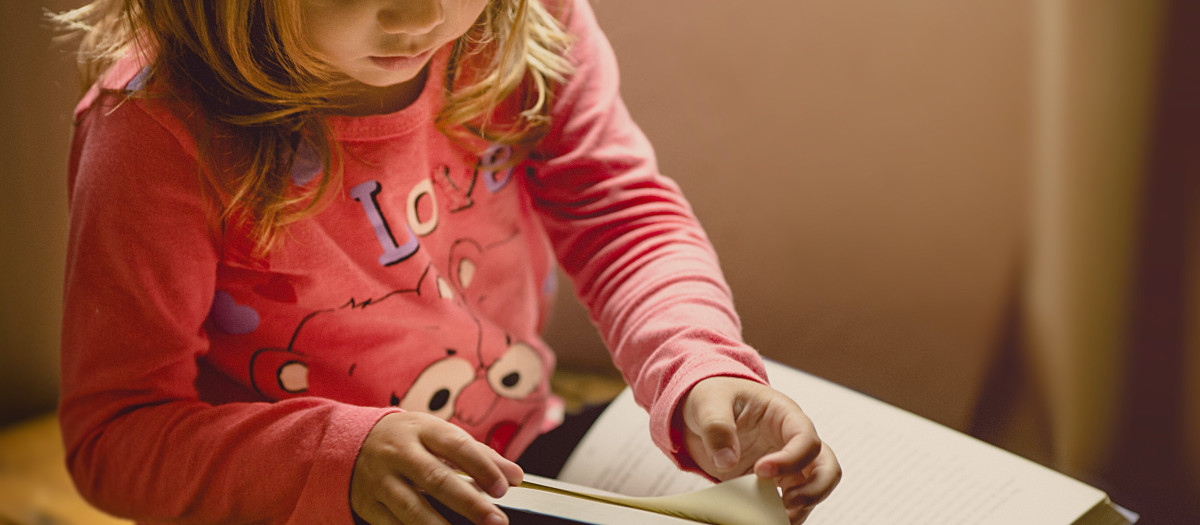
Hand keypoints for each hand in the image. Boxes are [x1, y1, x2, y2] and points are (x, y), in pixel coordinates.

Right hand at [350, 411, 523, 524]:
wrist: (351, 442)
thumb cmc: (409, 440)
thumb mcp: (439, 436)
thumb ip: (479, 455)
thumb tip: (515, 476)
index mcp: (422, 430)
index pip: (456, 446)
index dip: (482, 467)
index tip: (504, 488)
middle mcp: (399, 453)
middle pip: (435, 479)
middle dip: (469, 502)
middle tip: (496, 520)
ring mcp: (381, 480)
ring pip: (412, 508)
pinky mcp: (368, 504)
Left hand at [680, 376, 840, 523]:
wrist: (704, 411)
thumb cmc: (714, 397)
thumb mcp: (708, 402)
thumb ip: (717, 427)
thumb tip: (727, 460)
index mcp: (784, 414)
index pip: (806, 438)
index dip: (791, 459)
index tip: (760, 470)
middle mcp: (792, 440)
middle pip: (826, 467)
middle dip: (814, 490)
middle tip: (786, 503)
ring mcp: (787, 463)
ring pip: (814, 488)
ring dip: (802, 507)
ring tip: (775, 516)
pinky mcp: (774, 482)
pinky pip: (791, 501)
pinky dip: (784, 513)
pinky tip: (766, 517)